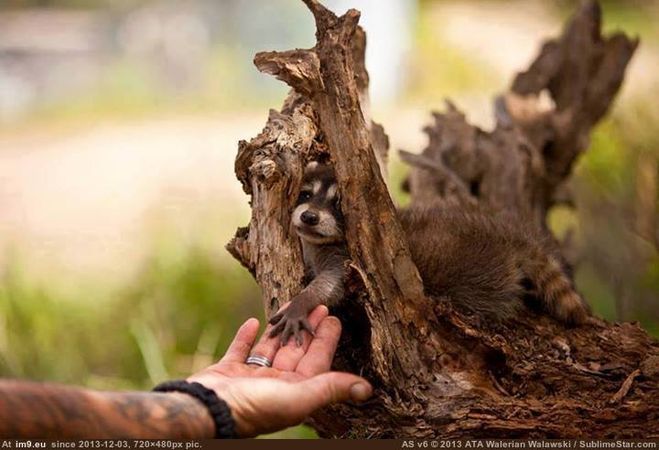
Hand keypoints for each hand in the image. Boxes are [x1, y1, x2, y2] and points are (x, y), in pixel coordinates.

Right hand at [188, 306, 371, 436]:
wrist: (204, 410)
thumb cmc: (253, 407)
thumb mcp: (298, 397)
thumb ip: (330, 388)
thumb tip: (367, 389)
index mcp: (293, 391)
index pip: (316, 361)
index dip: (326, 339)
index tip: (334, 318)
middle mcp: (274, 385)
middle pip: (296, 352)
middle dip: (308, 329)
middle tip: (319, 306)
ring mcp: (249, 379)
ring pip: (270, 349)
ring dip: (281, 330)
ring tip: (290, 307)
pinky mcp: (227, 372)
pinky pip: (240, 351)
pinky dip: (247, 337)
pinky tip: (253, 322)